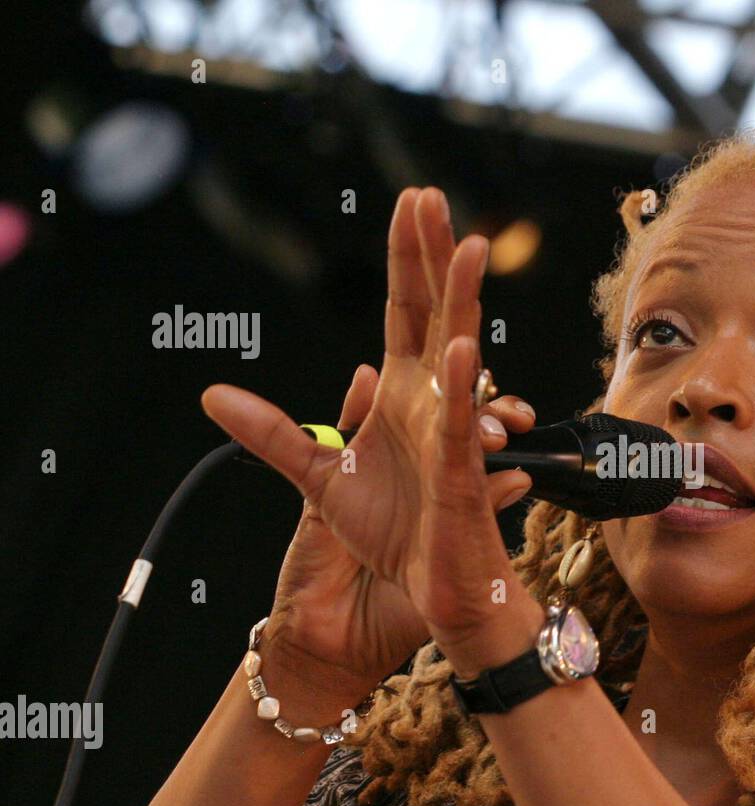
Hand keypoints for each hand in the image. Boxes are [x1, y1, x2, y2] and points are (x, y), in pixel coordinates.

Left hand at [201, 187, 542, 698]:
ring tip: (469, 248)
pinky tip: (455, 350)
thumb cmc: (393, 533)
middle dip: (436, 252)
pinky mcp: (462, 474)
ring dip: (465, 299)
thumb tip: (212, 395)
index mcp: (404, 393)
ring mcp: (452, 430)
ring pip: (461, 352)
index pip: (406, 309)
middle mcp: (433, 399)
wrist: (425, 588)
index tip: (412, 204)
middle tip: (433, 196)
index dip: (408, 258)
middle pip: (437, 309)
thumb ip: (274, 434)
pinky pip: (460, 426)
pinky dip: (458, 389)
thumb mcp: (319, 478)